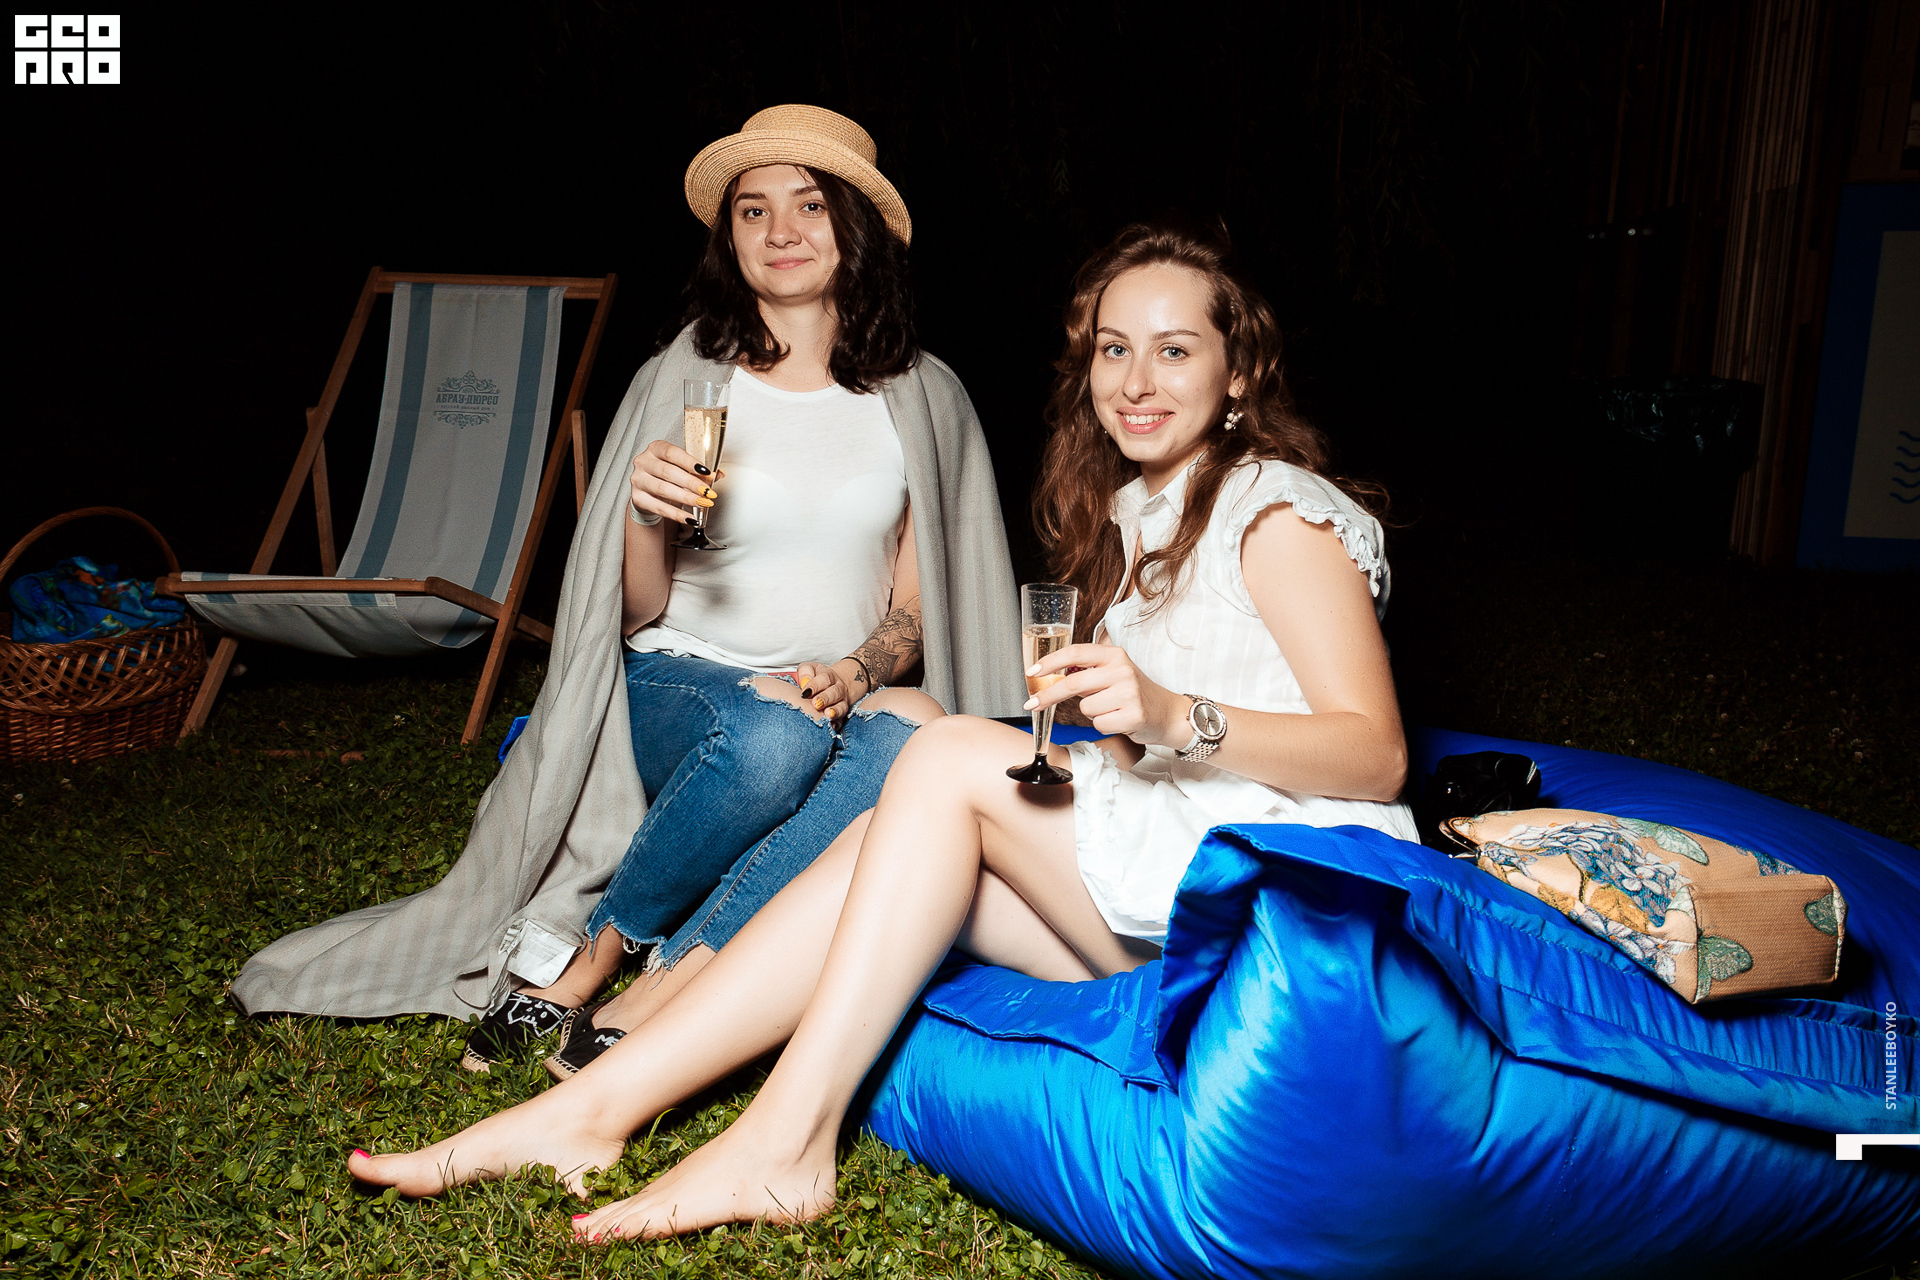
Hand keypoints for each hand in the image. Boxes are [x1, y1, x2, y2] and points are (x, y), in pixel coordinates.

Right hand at [629, 439, 718, 525]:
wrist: (648, 491)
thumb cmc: (666, 475)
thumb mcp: (682, 467)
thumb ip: (699, 470)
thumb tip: (718, 475)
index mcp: (655, 448)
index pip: (672, 453)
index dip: (689, 462)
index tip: (706, 472)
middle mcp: (643, 461)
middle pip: (668, 472)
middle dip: (691, 483)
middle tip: (707, 492)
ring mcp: (638, 480)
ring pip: (663, 489)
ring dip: (686, 498)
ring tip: (701, 503)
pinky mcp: (637, 498)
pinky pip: (659, 507)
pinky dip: (677, 514)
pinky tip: (690, 518)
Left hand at [793, 660, 858, 726]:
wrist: (836, 685)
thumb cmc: (817, 679)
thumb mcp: (811, 669)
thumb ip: (806, 672)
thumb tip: (804, 682)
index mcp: (829, 676)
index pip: (824, 679)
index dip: (814, 686)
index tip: (805, 693)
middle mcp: (838, 689)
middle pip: (834, 692)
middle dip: (825, 698)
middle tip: (816, 704)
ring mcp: (842, 702)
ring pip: (841, 706)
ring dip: (834, 711)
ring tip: (827, 715)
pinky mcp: (843, 714)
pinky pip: (843, 720)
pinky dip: (838, 723)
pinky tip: (833, 726)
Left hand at [1024, 643, 1183, 747]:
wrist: (1166, 713)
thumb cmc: (1132, 693)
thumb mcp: (1112, 673)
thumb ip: (1085, 672)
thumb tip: (1047, 677)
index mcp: (1114, 655)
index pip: (1076, 653)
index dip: (1050, 662)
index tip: (1032, 672)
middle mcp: (1122, 670)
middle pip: (1073, 683)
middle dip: (1048, 695)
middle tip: (1032, 704)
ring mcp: (1129, 692)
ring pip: (1085, 707)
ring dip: (1091, 713)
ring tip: (1111, 709)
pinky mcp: (1133, 715)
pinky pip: (1098, 724)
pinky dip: (1103, 725)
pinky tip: (1119, 719)